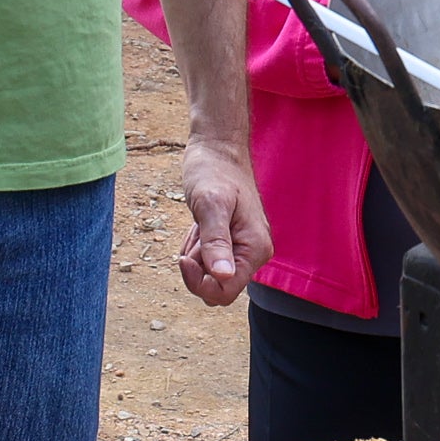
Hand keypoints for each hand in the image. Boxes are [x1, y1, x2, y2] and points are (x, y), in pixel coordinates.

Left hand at [175, 136, 271, 306]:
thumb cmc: (214, 171)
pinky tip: (199, 225)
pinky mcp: (233, 243)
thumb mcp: (210, 205)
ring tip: (198, 225)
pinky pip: (209, 262)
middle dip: (197, 269)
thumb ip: (217, 242)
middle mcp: (255, 253)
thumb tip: (223, 276)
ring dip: (196, 256)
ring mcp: (244, 248)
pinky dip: (197, 249)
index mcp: (256, 248)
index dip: (199, 281)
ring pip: (210, 276)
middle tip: (195, 234)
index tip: (183, 257)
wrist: (217, 149)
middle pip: (217, 288)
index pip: (225, 291)